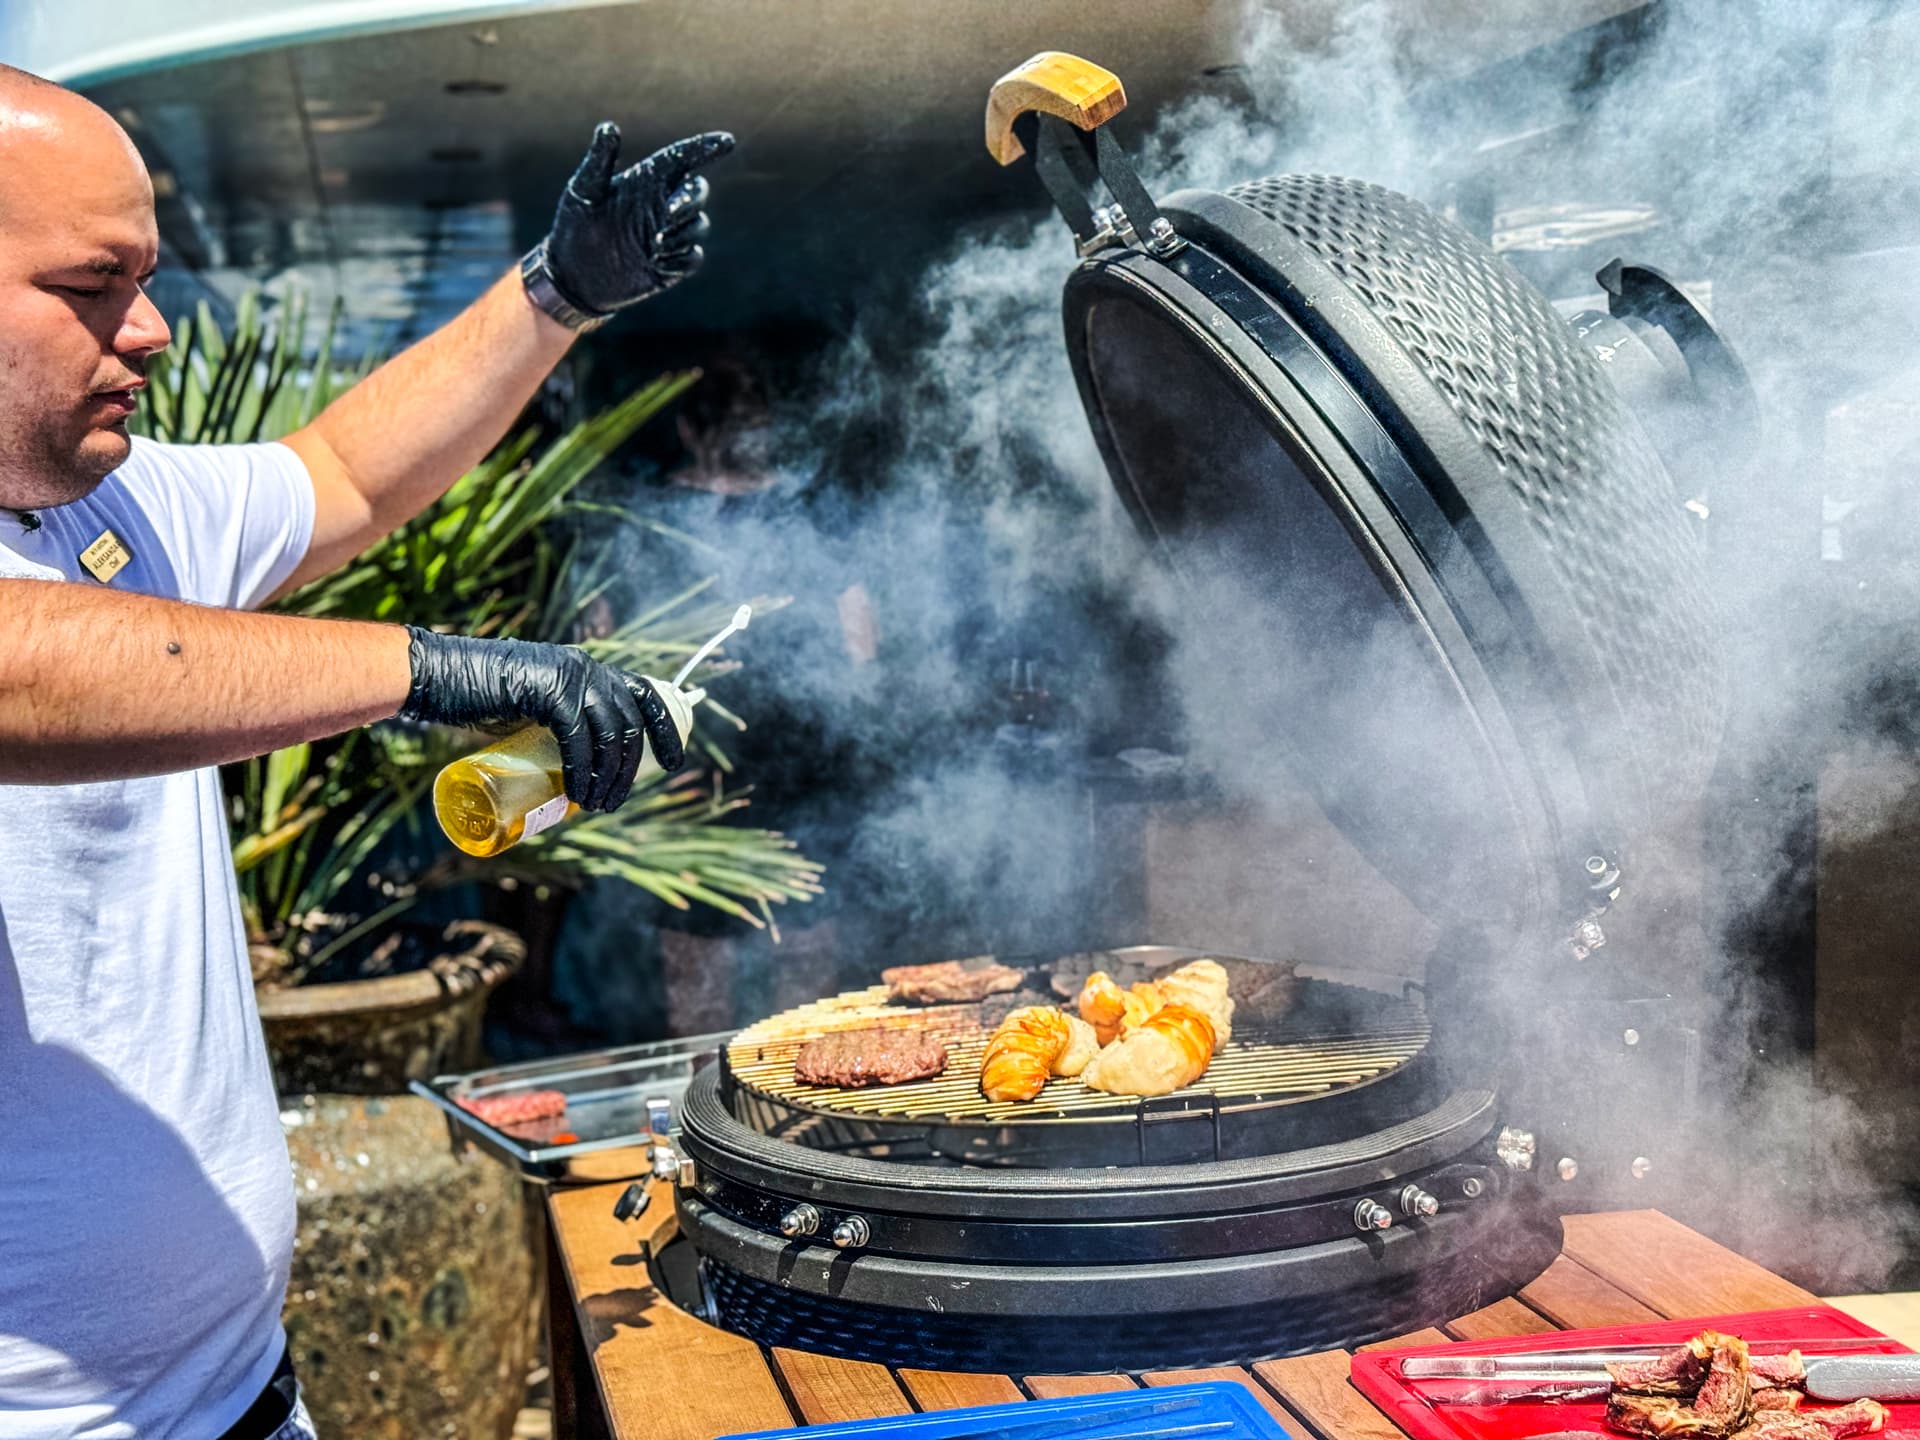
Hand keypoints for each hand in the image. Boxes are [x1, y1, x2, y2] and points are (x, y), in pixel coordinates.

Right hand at [399, 628, 684, 810]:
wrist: (435, 676)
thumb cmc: (476, 698)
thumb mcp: (530, 711)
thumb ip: (555, 726)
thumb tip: (575, 770)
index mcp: (587, 670)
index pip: (643, 696)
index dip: (664, 729)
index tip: (673, 764)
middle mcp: (586, 667)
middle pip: (630, 723)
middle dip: (630, 769)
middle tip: (613, 804)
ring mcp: (569, 675)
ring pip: (610, 733)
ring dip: (608, 776)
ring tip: (595, 807)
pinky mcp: (549, 689)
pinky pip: (578, 736)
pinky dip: (582, 769)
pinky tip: (577, 794)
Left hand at [544, 123, 734, 314]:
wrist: (573, 275)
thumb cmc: (574, 226)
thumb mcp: (583, 191)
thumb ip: (599, 161)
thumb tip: (609, 127)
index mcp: (647, 180)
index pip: (683, 158)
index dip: (706, 148)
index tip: (727, 142)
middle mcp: (663, 204)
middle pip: (697, 191)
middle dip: (691, 198)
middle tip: (669, 212)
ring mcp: (670, 235)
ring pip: (699, 225)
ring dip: (682, 233)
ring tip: (653, 245)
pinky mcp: (672, 264)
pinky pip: (693, 258)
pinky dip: (681, 258)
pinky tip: (656, 262)